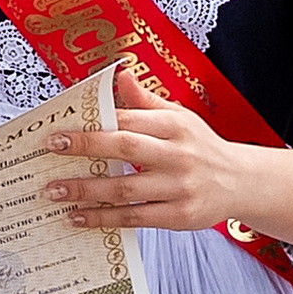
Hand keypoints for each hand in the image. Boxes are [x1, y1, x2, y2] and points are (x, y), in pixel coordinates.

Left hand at [49, 59, 252, 230]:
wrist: (241, 182)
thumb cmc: (201, 146)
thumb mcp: (179, 116)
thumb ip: (146, 101)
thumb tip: (120, 74)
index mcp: (175, 126)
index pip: (128, 121)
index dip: (93, 125)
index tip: (59, 130)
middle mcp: (178, 155)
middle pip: (125, 149)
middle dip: (85, 148)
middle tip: (51, 150)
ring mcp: (179, 188)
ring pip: (125, 189)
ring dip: (87, 191)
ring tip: (55, 192)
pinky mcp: (179, 216)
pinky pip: (134, 217)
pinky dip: (104, 218)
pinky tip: (79, 216)